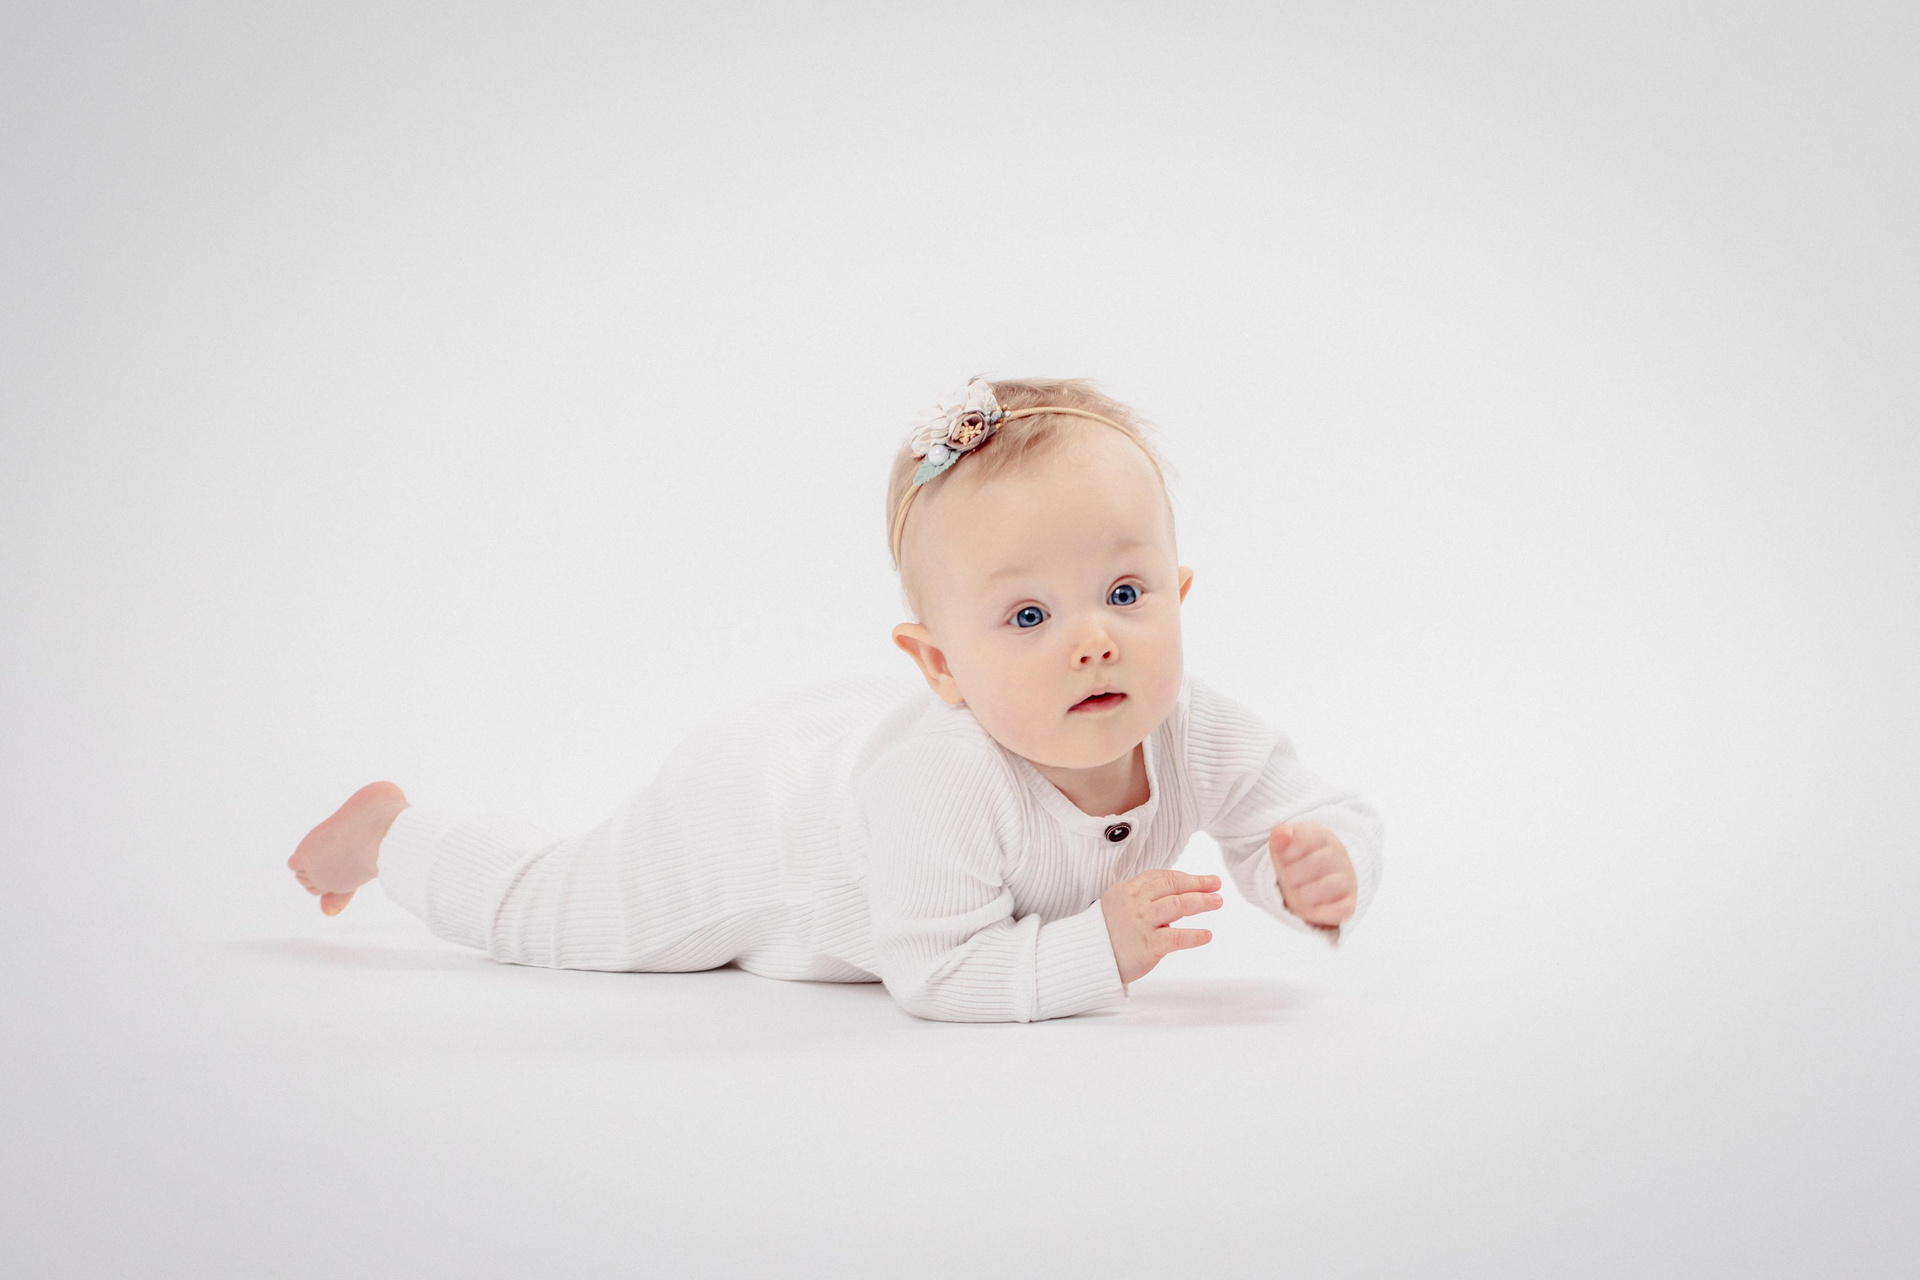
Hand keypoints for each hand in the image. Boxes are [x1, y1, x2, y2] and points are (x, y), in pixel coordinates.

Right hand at [1099, 868, 1222, 985]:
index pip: (1161, 877)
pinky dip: (1194, 935)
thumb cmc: (1106, 933)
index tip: (1203, 880)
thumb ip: (1142, 898)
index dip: (1185, 877)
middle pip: (1172, 886)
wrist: (1086, 957)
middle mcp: (1135, 903)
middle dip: (1198, 884)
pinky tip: (1206, 935)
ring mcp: (1142, 923)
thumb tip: (1173, 894)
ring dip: (1201, 902)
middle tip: (1215, 885)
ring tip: (1217, 902)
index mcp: (1128, 890)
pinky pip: (1176, 937)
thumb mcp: (1118, 905)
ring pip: (1178, 905)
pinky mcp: (1148, 945)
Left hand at [1270, 822, 1355, 928]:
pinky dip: (1323, 912)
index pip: (1305, 838)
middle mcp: (1339, 857)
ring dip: (1304, 893)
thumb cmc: (1298, 861)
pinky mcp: (1348, 903)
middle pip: (1319, 861)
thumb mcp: (1285, 848)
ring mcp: (1347, 880)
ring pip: (1329, 885)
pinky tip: (1310, 908)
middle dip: (1293, 874)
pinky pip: (1342, 909)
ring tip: (1297, 893)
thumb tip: (1280, 833)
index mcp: (1323, 837)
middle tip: (1287, 878)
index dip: (1287, 852)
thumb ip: (1279, 839)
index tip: (1283, 859)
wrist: (1317, 880)